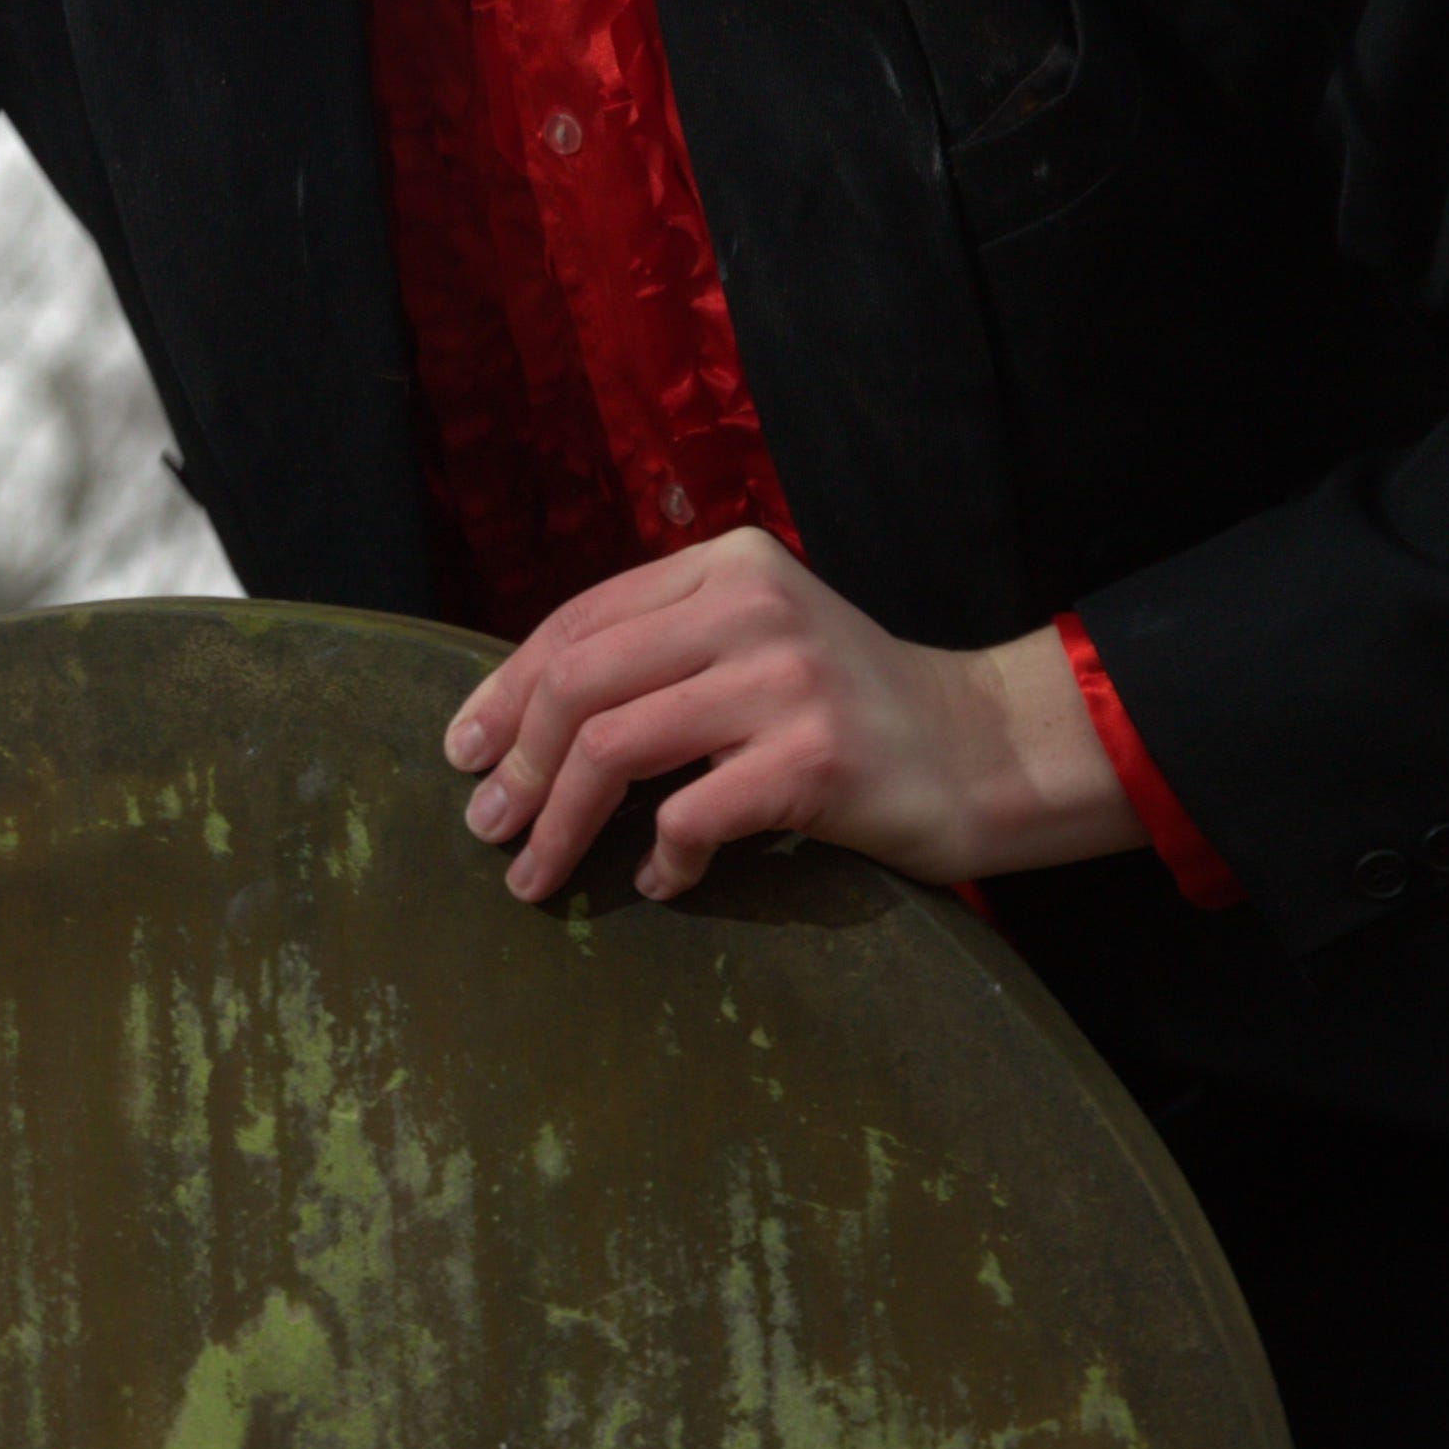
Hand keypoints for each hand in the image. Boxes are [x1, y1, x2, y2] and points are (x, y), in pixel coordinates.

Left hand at [440, 533, 1142, 907]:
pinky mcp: (813, 758)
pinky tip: (661, 883)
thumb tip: (521, 720)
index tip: (465, 750)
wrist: (982, 750)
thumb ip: (664, 649)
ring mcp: (784, 680)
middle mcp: (752, 607)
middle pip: (580, 683)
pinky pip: (690, 817)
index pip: (581, 620)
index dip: (506, 690)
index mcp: (727, 566)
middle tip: (487, 827)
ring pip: (614, 749)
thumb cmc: (852, 706)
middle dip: (517, 764)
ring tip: (535, 877)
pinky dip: (662, 861)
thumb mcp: (758, 639)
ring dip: (559, 825)